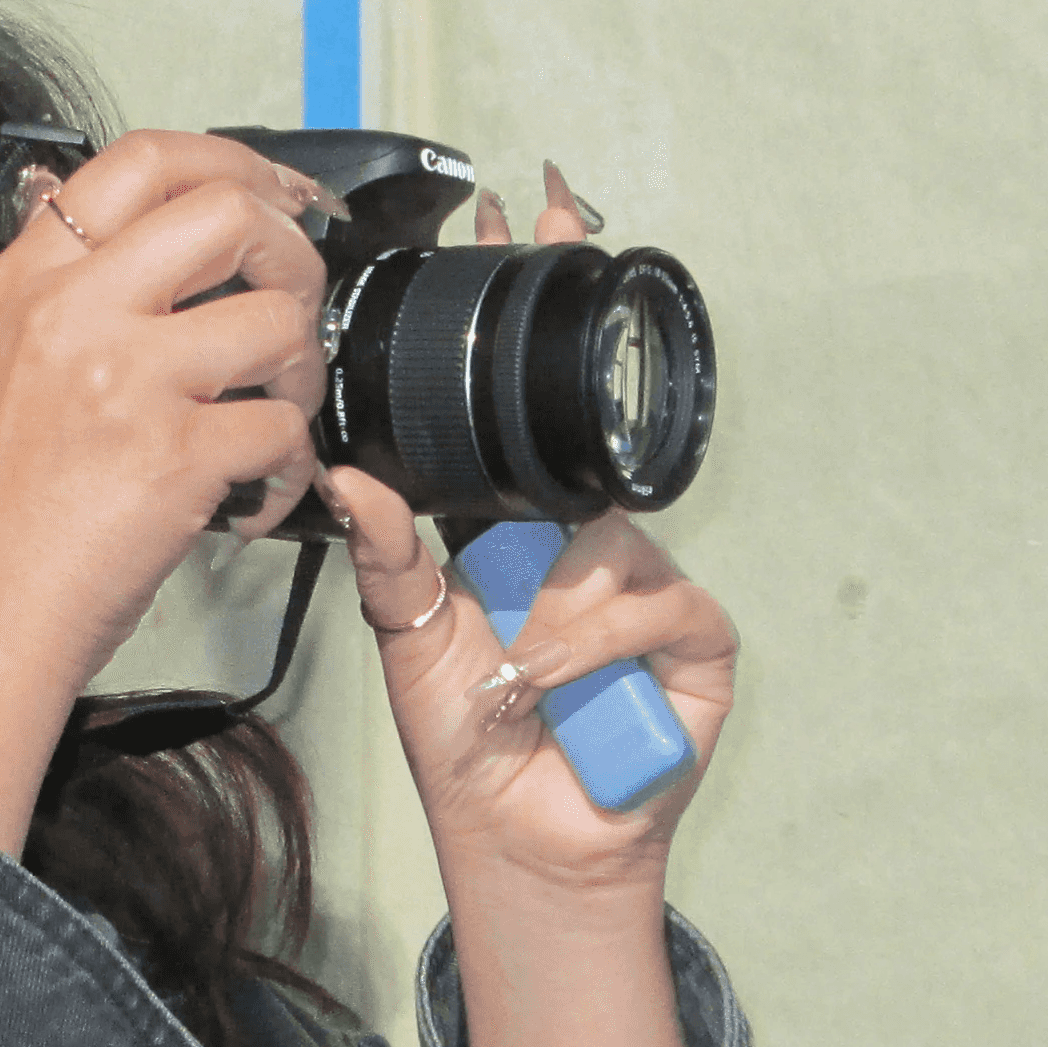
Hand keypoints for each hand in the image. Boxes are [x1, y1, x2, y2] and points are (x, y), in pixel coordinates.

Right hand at [0, 132, 329, 850]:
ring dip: (300, 369)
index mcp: (23, 285)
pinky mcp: (175, 457)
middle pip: (226, 211)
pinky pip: (283, 429)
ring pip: (277, 318)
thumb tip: (48, 206)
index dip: (232, 163)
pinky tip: (256, 494)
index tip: (274, 193)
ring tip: (272, 411)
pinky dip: (291, 467)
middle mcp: (72, 314)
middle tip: (294, 296)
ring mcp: (125, 381)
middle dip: (289, 249)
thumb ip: (20, 290)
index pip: (141, 160)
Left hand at [327, 167, 738, 894]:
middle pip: (584, 467)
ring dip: (547, 611)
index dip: (534, 317)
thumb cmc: (466, 732)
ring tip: (507, 671)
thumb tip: (349, 476)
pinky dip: (588, 648)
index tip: (530, 210)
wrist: (514, 836)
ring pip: (607, 544)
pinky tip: (547, 685)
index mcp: (521, 524)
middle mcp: (589, 543)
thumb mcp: (408, 632)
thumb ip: (388, 552)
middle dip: (565, 457)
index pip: (529, 410)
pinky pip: (651, 605)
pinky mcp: (698, 638)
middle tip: (530, 441)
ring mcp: (648, 585)